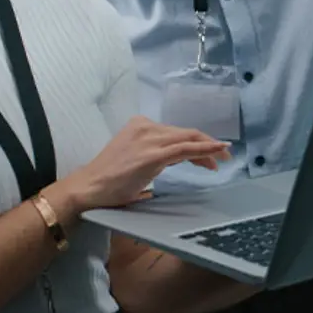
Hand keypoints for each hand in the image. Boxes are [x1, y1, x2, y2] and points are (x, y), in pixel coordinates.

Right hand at [57, 117, 230, 210]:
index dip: (197, 142)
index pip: (176, 132)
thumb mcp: (136, 159)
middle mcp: (146, 127)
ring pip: (188, 139)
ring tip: (222, 159)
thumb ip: (155, 154)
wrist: (89, 187)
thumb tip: (176, 159)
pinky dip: (205, 149)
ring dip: (209, 149)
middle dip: (207, 145)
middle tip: (223, 157)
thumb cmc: (109, 180)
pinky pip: (185, 149)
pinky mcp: (153, 154)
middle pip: (186, 134)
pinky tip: (218, 151)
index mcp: (141, 125)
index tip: (210, 154)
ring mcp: (149, 139)